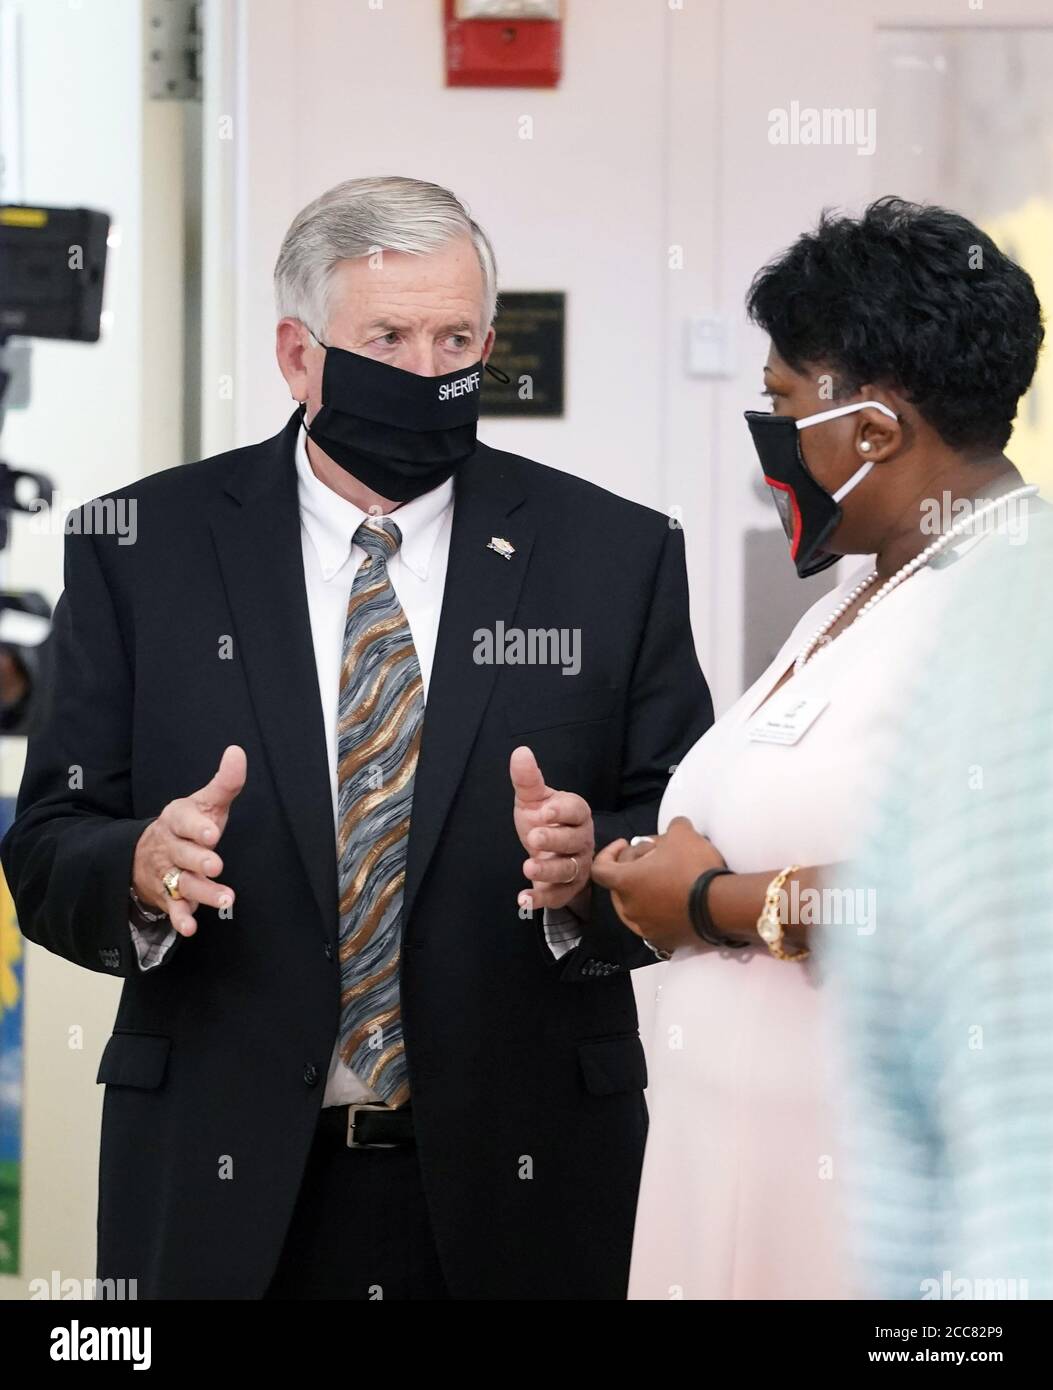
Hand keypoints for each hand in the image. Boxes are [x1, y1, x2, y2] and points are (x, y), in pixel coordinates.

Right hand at [131, 744, 246, 937]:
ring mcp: (168, 874)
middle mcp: (171, 847)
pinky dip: (180, 919)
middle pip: (183, 854)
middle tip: (216, 864)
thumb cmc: (188, 825)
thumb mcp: (204, 802)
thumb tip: (237, 752)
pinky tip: (191, 927)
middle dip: (199, 860)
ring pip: (183, 884)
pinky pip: (173, 910)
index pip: (183, 820)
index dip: (196, 826)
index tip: (211, 832)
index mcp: (177, 820)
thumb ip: (224, 782)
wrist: (148, 853)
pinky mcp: (169, 897)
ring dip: (203, 893)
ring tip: (226, 898)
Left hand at [510, 745, 593, 911]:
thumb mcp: (532, 799)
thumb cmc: (544, 820)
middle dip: (554, 840)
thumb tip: (520, 752)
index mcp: (576, 813)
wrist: (547, 852)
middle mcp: (581, 840)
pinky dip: (540, 899)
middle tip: (534, 837)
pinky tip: (523, 899)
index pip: (576, 810)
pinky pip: (558, 896)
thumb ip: (527, 779)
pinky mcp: (566, 889)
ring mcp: (576, 866)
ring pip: (568, 870)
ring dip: (548, 870)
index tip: (546, 810)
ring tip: (528, 868)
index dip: (562, 811)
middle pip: (572, 841)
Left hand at [591, 816, 724, 952]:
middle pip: (619, 886)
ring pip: (636, 905)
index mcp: (625, 882)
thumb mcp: (683, 833)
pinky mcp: (664, 941)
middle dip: (632, 869)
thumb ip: (673, 826)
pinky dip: (659, 910)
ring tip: (666, 879)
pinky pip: (654, 922)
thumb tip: (675, 826)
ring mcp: (645, 928)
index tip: (626, 843)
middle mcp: (629, 908)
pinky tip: (676, 900)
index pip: (600, 868)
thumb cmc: (693, 867)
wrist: (722, 906)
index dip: (609, 852)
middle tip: (653, 858)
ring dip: (645, 890)